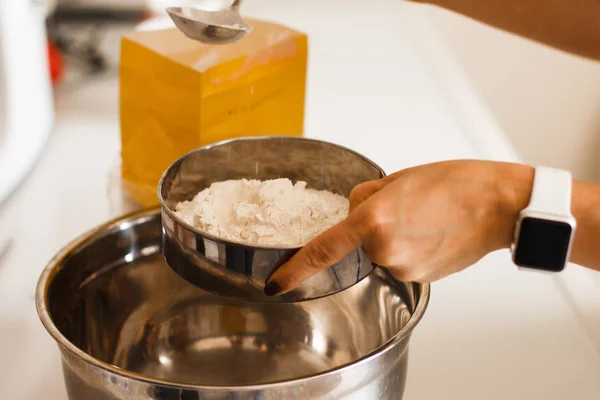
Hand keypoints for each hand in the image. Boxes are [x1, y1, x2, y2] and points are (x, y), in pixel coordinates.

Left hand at [263, 160, 533, 295]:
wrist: (497, 206)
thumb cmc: (455, 184)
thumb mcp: (398, 178)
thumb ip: (365, 198)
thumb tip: (356, 210)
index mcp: (373, 220)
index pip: (322, 249)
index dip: (295, 268)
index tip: (276, 282)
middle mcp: (384, 249)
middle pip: (359, 240)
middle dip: (371, 224)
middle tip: (405, 206)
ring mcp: (403, 267)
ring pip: (381, 251)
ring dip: (392, 236)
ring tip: (424, 219)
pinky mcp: (420, 277)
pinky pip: (400, 260)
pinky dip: (408, 248)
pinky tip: (430, 233)